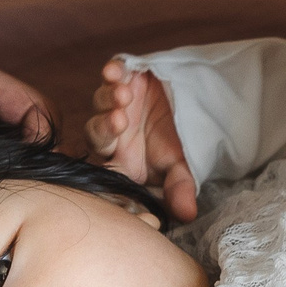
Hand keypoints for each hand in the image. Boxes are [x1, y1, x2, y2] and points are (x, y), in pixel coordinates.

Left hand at [85, 58, 195, 220]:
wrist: (190, 105)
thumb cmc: (178, 142)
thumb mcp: (181, 166)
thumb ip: (179, 188)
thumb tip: (188, 215)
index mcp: (120, 161)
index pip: (105, 169)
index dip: (108, 168)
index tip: (120, 169)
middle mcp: (112, 135)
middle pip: (96, 134)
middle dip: (105, 127)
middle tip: (121, 121)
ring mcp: (114, 105)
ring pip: (100, 103)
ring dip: (109, 99)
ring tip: (125, 95)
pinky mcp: (121, 78)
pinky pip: (110, 75)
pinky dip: (112, 72)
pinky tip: (115, 72)